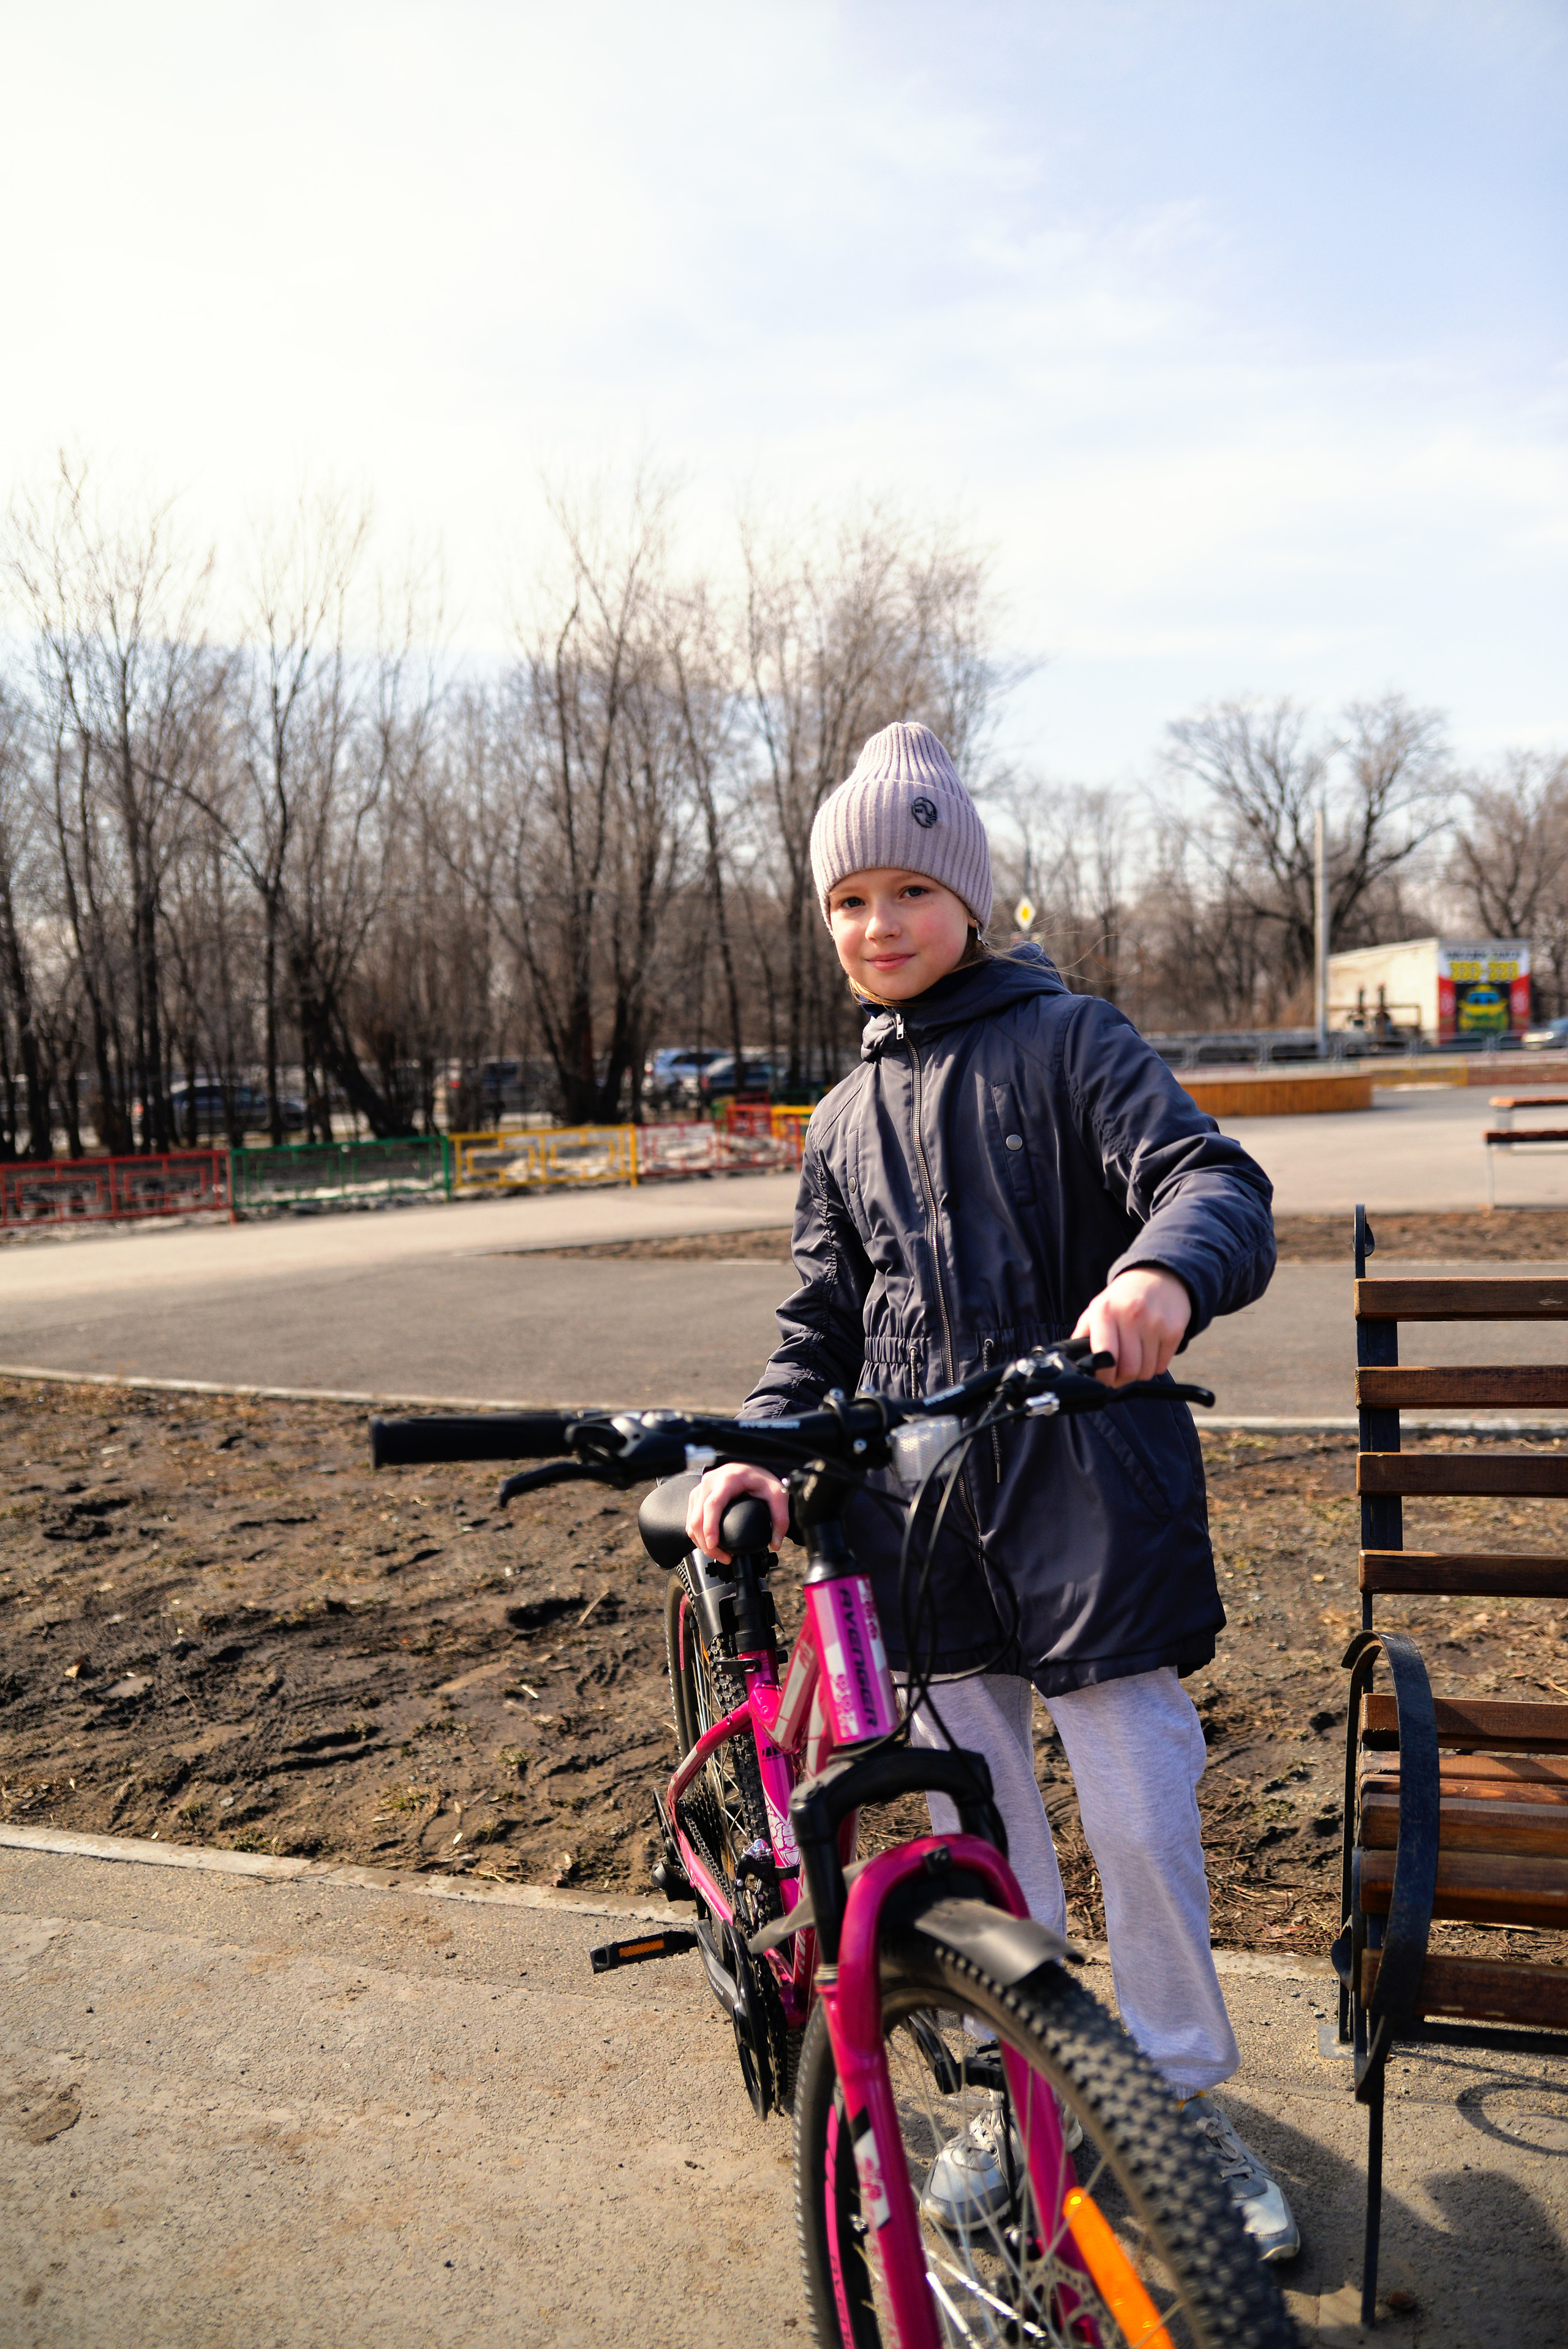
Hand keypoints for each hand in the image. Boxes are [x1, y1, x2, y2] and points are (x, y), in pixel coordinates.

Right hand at [685, 1462, 789, 1562]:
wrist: (749, 1466)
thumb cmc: (760, 1478)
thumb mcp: (777, 1494)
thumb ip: (780, 1518)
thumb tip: (776, 1543)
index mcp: (727, 1480)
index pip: (712, 1505)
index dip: (710, 1527)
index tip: (713, 1544)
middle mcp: (709, 1482)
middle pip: (698, 1517)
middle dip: (706, 1543)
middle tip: (724, 1557)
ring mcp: (700, 1488)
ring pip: (691, 1521)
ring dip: (701, 1541)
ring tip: (719, 1553)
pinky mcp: (697, 1496)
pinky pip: (691, 1519)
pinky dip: (697, 1534)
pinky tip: (710, 1543)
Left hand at [1070, 1267, 1190, 1387]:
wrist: (1157, 1277)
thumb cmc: (1122, 1299)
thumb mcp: (1096, 1309)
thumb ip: (1082, 1335)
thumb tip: (1073, 1363)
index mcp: (1105, 1311)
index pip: (1105, 1356)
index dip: (1103, 1376)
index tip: (1102, 1379)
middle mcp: (1131, 1316)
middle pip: (1128, 1369)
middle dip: (1121, 1379)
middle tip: (1118, 1374)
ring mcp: (1155, 1323)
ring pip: (1145, 1372)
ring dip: (1137, 1374)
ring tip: (1133, 1361)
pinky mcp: (1174, 1331)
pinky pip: (1161, 1366)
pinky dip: (1154, 1366)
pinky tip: (1149, 1352)